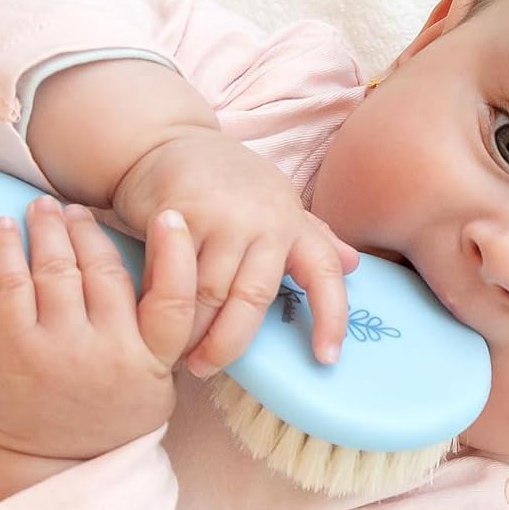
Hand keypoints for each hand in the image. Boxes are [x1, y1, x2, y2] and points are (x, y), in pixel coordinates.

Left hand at [0, 195, 195, 461]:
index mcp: (151, 360)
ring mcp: (61, 350)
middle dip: (89, 230)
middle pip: (104, 271)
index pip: (175, 298)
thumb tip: (161, 269)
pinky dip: (6, 250)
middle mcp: (109, 352)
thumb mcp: (155, 384)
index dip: (174, 253)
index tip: (170, 216)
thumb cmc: (110, 419)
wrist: (53, 467)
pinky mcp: (15, 350)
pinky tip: (4, 227)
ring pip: (58, 270)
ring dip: (49, 230)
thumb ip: (159, 335)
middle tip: (78, 210)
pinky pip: (10, 286)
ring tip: (44, 209)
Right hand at [110, 129, 359, 376]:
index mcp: (292, 222)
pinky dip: (162, 307)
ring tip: (178, 353)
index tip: (327, 358)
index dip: (331, 318)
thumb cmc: (226, 182)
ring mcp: (220, 217)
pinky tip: (153, 322)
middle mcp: (263, 220)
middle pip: (252, 300)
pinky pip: (171, 278)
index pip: (324, 274)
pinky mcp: (176, 217)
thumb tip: (355, 264)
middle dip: (228, 343)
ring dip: (190, 332)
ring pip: (208, 295)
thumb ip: (313, 238)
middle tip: (207, 368)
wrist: (164, 141)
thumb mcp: (276, 202)